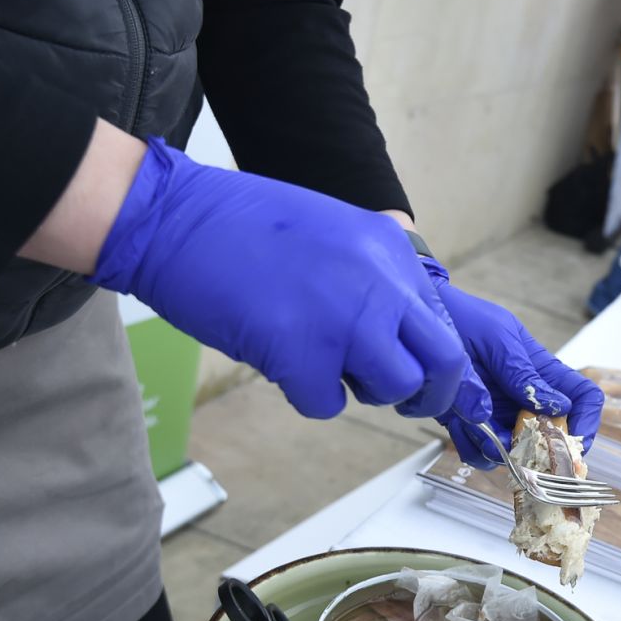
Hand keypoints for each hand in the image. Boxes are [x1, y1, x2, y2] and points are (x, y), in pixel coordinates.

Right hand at [89, 140, 475, 421]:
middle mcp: (380, 283)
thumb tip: (401, 332)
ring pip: (396, 388)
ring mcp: (344, 318)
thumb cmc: (240, 226)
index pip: (447, 323)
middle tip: (400, 396)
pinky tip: (281, 361)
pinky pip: (328, 404)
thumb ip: (375, 280)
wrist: (173, 216)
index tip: (427, 380)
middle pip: (445, 363)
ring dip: (364, 391)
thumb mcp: (335, 237)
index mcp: (389, 252)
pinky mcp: (301, 352)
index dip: (439, 363)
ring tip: (325, 363)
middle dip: (428, 392)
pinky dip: (307, 395)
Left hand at [421, 259, 604, 466]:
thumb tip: (559, 406)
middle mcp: (525, 399)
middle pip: (552, 438)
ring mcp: (499, 415)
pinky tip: (457, 427)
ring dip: (499, 451)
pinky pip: (479, 453)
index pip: (583, 398)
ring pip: (515, 452)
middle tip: (518, 448)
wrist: (418, 325)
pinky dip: (471, 448)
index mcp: (543, 373)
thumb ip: (523, 373)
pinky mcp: (470, 426)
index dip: (586, 421)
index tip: (575, 442)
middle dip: (540, 451)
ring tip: (476, 428)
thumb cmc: (464, 318)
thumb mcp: (498, 338)